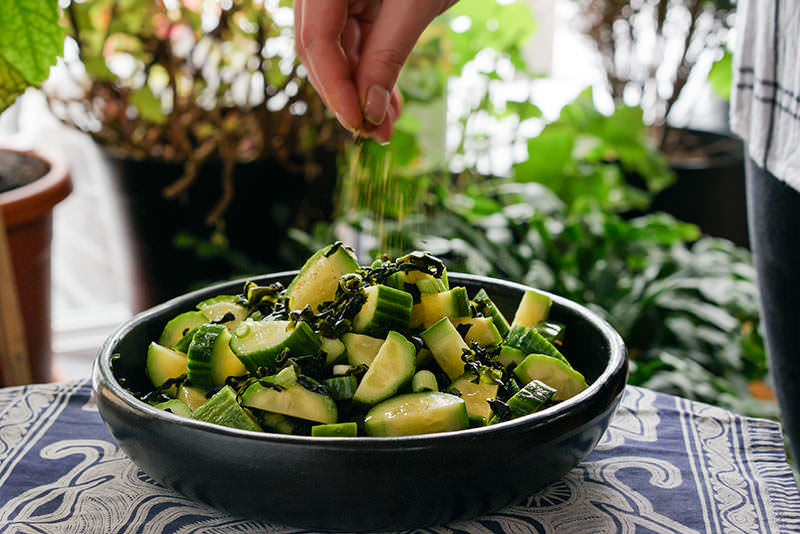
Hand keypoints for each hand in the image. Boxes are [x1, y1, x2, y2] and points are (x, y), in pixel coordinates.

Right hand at [294, 0, 455, 142]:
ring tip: (385, 128)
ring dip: (361, 92)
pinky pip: (355, 43)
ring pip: (337, 52)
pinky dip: (372, 73)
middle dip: (346, 96)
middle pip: (319, 50)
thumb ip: (387, 55)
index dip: (334, 88)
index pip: (316, 39)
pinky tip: (387, 105)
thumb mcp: (416, 3)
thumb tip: (367, 112)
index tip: (357, 124)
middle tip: (374, 134)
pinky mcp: (356, 1)